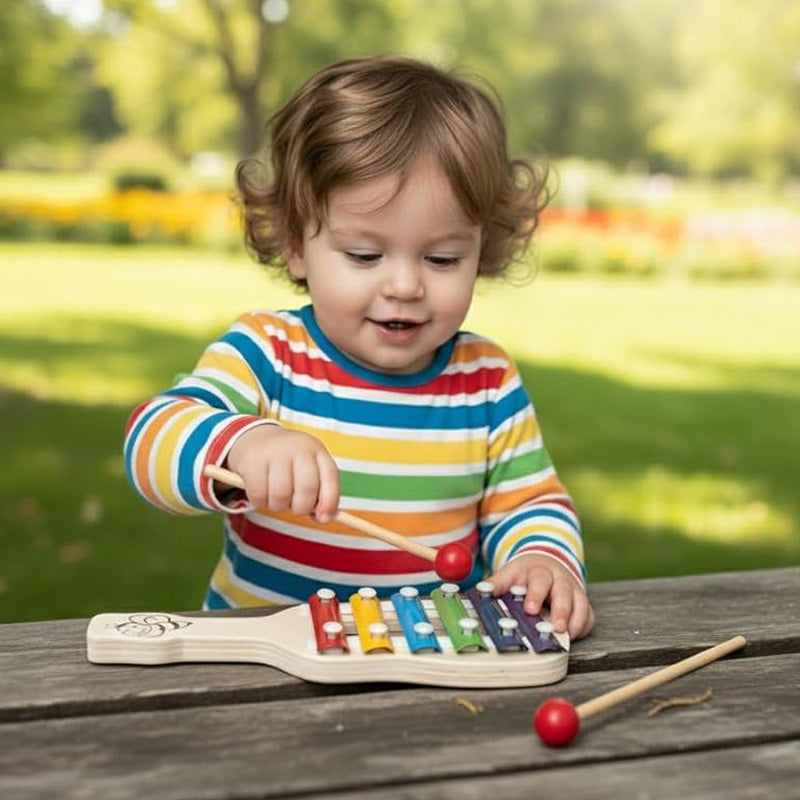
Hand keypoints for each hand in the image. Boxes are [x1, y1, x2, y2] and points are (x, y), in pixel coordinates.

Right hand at [224, 425, 339, 522]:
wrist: (254, 439)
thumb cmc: (287, 463)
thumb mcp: (307, 470)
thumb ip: (319, 493)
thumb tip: (323, 518)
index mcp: (316, 450)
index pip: (330, 477)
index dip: (329, 502)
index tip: (323, 518)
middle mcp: (298, 448)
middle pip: (307, 488)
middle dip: (301, 507)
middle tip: (293, 507)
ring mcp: (274, 452)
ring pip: (281, 495)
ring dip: (278, 506)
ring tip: (275, 498)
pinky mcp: (252, 461)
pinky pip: (259, 494)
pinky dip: (260, 501)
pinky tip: (261, 493)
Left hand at [488, 554, 593, 639]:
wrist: (546, 564)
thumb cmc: (526, 574)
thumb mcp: (510, 573)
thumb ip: (497, 583)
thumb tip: (481, 591)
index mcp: (539, 571)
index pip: (539, 580)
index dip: (536, 595)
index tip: (530, 609)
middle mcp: (560, 579)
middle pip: (564, 592)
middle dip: (561, 610)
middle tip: (556, 627)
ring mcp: (574, 591)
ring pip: (581, 604)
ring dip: (575, 621)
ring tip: (568, 636)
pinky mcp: (582, 603)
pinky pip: (588, 615)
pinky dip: (583, 626)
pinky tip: (575, 636)